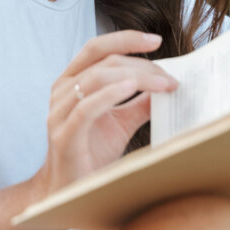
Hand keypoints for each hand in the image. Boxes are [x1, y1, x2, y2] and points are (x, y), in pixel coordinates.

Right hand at [32, 30, 177, 197]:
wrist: (68, 191)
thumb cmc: (93, 152)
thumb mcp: (122, 122)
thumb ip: (140, 103)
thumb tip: (168, 86)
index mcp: (72, 80)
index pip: (97, 48)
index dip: (126, 39)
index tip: (156, 41)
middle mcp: (62, 90)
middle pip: (103, 61)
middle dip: (141, 65)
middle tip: (169, 77)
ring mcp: (59, 112)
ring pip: (95, 79)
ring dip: (134, 77)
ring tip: (162, 84)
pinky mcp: (63, 135)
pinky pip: (86, 108)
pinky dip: (109, 95)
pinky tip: (131, 89)